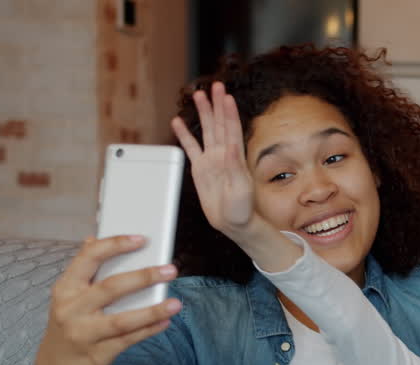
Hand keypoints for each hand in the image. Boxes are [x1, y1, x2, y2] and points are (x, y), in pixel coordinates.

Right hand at [33, 235, 180, 364]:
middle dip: (144, 277)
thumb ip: (84, 270)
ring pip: (122, 320)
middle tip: (170, 270)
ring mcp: (83, 333)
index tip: (141, 239)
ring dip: (153, 311)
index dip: (115, 245)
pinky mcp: (97, 354)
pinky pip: (128, 340)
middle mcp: (71, 308)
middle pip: (111, 288)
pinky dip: (149, 330)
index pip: (89, 258)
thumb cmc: (70, 323)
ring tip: (176, 303)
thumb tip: (93, 239)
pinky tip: (165, 322)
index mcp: (66, 287)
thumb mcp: (69, 296)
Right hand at [170, 81, 271, 246]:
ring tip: (199, 95)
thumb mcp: (241, 188)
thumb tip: (229, 146)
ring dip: (203, 113)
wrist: (233, 223)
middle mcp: (223, 154)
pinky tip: (177, 121)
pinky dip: (184, 135)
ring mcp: (211, 160)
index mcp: (235, 157)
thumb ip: (234, 166)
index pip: (231, 129)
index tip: (226, 96)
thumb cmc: (242, 208)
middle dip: (216, 104)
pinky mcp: (200, 168)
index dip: (228, 112)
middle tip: (215, 86)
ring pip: (206, 131)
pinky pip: (191, 148)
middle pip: (219, 124)